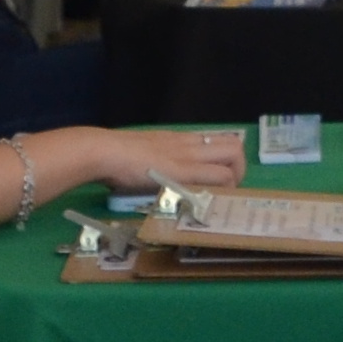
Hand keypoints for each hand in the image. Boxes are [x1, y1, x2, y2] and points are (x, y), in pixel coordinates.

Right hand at [44, 127, 248, 199]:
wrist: (103, 151)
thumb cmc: (115, 156)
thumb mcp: (143, 156)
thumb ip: (156, 164)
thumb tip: (155, 178)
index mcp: (179, 140)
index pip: (217, 141)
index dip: (225, 160)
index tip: (219, 179)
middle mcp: (189, 144)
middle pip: (234, 145)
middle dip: (239, 169)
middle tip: (227, 189)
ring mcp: (189, 156)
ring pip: (233, 156)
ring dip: (236, 178)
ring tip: (223, 197)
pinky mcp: (184, 171)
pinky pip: (217, 176)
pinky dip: (223, 189)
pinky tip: (213, 202)